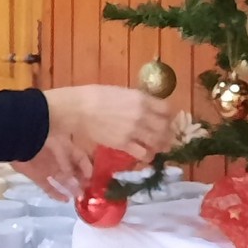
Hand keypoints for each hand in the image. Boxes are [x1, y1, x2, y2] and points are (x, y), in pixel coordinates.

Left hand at [14, 131, 89, 199]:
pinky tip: (65, 200)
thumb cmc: (46, 143)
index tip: (92, 179)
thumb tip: (72, 178)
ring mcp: (49, 170)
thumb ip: (68, 164)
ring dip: (72, 188)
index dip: (87, 168)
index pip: (81, 159)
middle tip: (88, 190)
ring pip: (63, 181)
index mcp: (67, 149)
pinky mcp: (38, 178)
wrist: (22, 143)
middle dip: (81, 180)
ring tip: (80, 197)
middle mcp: (59, 160)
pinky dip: (56, 195)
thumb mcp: (62, 150)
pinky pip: (49, 188)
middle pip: (73, 171)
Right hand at [43, 85, 176, 161]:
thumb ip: (136, 100)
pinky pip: (143, 153)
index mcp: (141, 99)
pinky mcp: (124, 144)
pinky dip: (148, 156)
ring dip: (161, 146)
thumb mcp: (121, 92)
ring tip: (161, 148)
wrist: (79, 109)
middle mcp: (142, 115)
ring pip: (158, 142)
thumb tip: (145, 107)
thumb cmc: (95, 96)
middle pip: (165, 127)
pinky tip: (147, 155)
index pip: (166, 109)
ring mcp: (134, 131)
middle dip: (168, 133)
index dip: (168, 115)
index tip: (166, 119)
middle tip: (167, 137)